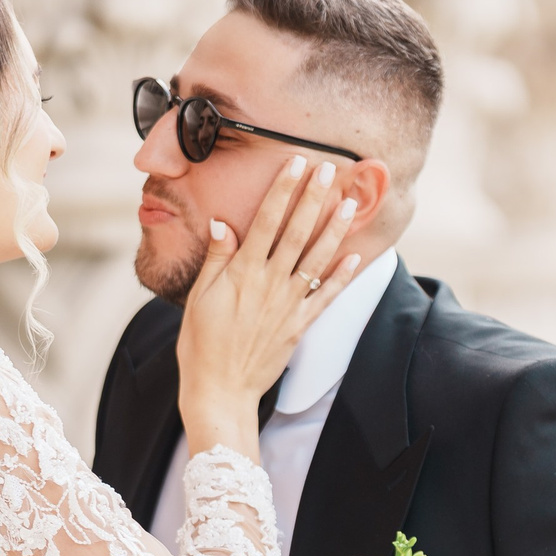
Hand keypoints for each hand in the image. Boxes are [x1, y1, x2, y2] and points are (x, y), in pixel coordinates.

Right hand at [176, 154, 362, 458]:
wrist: (220, 391)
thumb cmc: (201, 345)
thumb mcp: (199, 298)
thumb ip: (216, 259)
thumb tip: (223, 222)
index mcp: (243, 273)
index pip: (267, 221)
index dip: (283, 189)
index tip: (295, 163)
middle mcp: (270, 284)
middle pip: (296, 232)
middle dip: (314, 198)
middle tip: (330, 169)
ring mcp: (288, 305)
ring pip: (317, 259)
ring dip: (335, 230)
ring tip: (351, 204)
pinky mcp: (300, 326)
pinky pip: (325, 298)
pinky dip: (342, 278)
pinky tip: (355, 257)